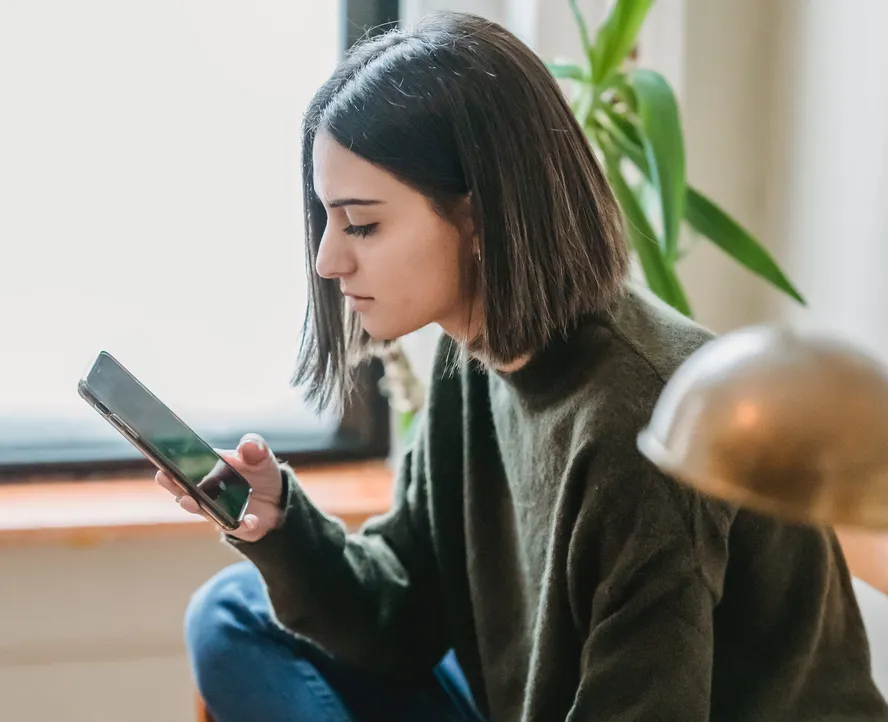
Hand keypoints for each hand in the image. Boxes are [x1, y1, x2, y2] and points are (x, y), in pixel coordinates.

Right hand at [155, 433, 284, 541]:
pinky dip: (242, 524)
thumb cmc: (260, 472)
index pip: (186, 467)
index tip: (163, 460)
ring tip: (189, 501)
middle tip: (163, 477)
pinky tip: (249, 520)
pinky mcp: (237, 526)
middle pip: (185, 490)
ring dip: (194, 506)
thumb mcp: (260, 455)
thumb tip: (247, 445)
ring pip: (203, 511)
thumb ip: (254, 446)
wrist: (278, 498)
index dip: (173, 464)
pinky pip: (236, 527)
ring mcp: (219, 511)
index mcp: (210, 470)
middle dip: (173, 484)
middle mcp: (207, 493)